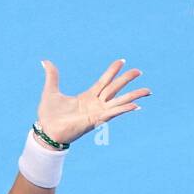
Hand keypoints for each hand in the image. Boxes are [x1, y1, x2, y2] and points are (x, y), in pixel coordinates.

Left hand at [35, 57, 150, 145]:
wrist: (46, 132)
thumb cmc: (48, 116)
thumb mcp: (51, 91)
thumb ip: (52, 76)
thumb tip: (45, 61)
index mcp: (87, 97)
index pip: (104, 81)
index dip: (112, 71)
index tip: (122, 61)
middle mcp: (95, 104)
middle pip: (115, 89)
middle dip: (127, 80)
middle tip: (139, 71)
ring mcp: (96, 113)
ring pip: (119, 101)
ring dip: (133, 96)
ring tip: (148, 91)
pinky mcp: (95, 120)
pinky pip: (113, 113)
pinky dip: (124, 109)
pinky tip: (136, 105)